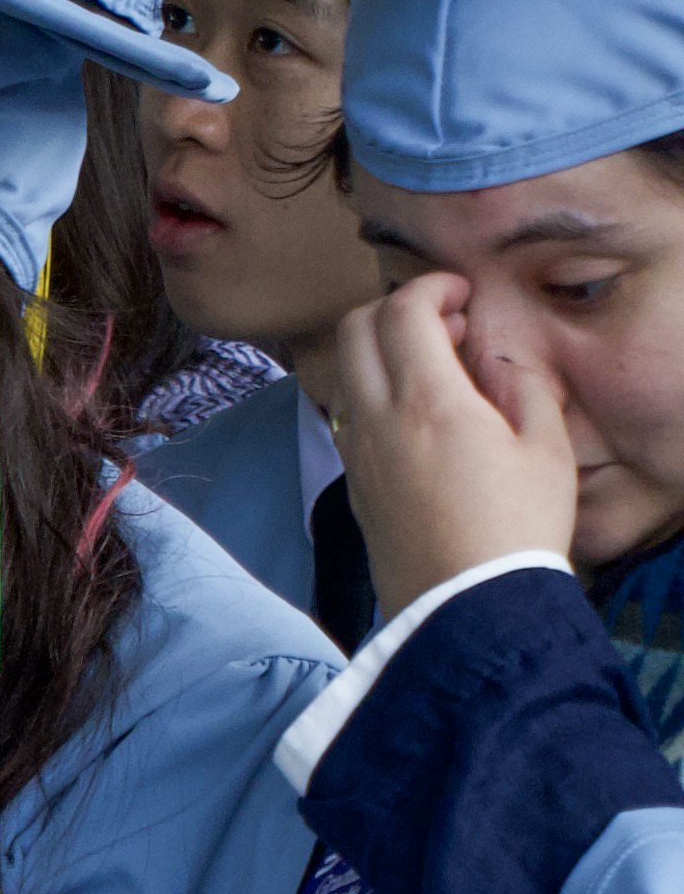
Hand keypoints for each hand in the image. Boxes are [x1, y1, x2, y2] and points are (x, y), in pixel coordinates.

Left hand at [330, 269, 589, 610]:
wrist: (467, 606)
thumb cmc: (517, 526)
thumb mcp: (547, 445)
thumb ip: (520, 383)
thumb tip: (491, 355)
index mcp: (426, 401)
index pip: (401, 311)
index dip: (431, 287)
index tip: (461, 294)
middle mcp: (376, 421)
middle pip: (353, 329)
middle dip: (393, 308)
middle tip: (445, 323)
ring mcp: (355, 454)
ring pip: (344, 373)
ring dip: (380, 352)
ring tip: (437, 370)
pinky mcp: (352, 484)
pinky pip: (348, 416)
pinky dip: (374, 393)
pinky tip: (419, 415)